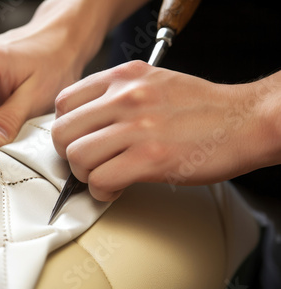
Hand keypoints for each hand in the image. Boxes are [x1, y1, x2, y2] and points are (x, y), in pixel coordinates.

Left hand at [52, 61, 276, 200]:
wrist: (245, 122)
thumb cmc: (200, 108)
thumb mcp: (152, 83)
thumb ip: (115, 96)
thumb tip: (84, 124)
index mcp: (123, 77)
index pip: (64, 102)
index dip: (67, 128)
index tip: (79, 141)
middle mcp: (125, 97)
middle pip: (62, 132)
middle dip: (70, 155)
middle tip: (89, 163)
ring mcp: (137, 127)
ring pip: (77, 157)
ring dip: (86, 175)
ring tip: (105, 176)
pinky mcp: (150, 158)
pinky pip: (100, 180)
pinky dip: (103, 191)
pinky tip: (117, 187)